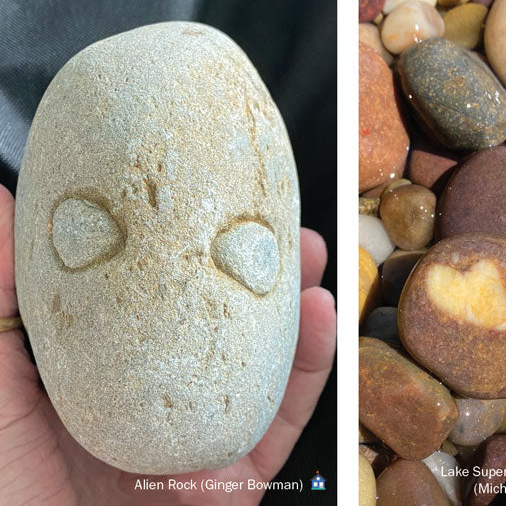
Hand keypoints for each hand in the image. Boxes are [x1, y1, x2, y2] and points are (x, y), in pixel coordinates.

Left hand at [0, 185, 336, 504]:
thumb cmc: (6, 498)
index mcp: (78, 382)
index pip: (126, 297)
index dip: (159, 241)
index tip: (183, 186)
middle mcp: (143, 405)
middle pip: (204, 325)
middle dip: (238, 266)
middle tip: (263, 210)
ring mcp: (192, 443)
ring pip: (254, 365)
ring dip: (288, 305)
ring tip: (306, 251)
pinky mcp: (233, 482)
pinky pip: (283, 422)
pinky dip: (309, 369)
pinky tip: (319, 317)